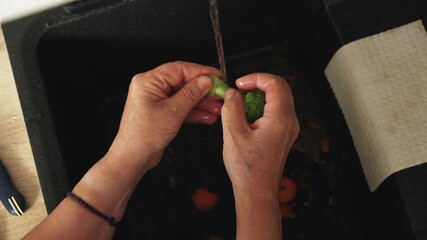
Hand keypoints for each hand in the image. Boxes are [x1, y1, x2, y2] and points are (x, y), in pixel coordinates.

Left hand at [110, 61, 221, 169]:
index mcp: (149, 81)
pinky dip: (194, 112)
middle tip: (220, 93)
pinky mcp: (161, 113)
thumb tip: (205, 81)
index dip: (201, 72)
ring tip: (217, 108)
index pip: (180, 69)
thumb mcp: (173, 112)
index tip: (217, 76)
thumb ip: (191, 94)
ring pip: (184, 96)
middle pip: (183, 82)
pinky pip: (181, 107)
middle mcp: (151, 88)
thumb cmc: (143, 136)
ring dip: (202, 102)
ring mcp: (156, 101)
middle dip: (203, 89)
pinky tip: (207, 116)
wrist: (133, 158)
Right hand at [221, 73, 299, 195]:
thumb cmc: (248, 169)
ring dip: (258, 97)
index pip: (275, 83)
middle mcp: (289, 122)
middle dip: (258, 85)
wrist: (257, 192)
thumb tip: (232, 94)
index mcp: (280, 119)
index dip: (256, 78)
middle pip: (280, 89)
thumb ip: (232, 107)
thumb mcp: (233, 133)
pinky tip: (246, 118)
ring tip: (240, 105)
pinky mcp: (283, 135)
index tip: (240, 84)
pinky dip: (261, 108)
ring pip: (278, 100)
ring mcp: (288, 129)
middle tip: (240, 90)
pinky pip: (275, 112)